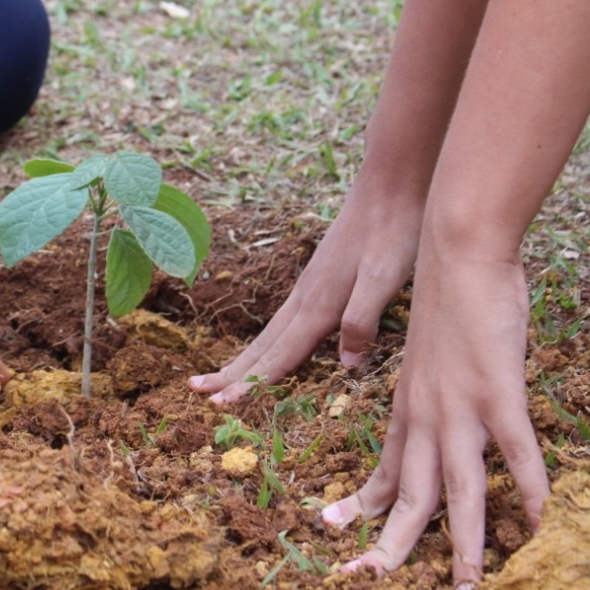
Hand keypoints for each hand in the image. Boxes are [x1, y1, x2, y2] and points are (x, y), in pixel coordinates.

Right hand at [189, 180, 421, 402]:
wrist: (390, 183)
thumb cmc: (392, 231)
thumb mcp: (385, 278)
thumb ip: (362, 319)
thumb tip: (346, 364)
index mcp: (319, 304)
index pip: (280, 354)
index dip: (252, 384)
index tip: (221, 406)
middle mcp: (306, 297)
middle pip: (264, 345)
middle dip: (231, 372)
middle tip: (196, 391)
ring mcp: (309, 286)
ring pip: (271, 333)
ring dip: (244, 358)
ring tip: (218, 376)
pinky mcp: (318, 278)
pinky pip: (284, 321)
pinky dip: (268, 342)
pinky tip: (270, 345)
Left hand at [318, 242, 548, 589]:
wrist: (455, 248)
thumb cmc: (447, 296)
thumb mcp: (428, 354)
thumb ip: (433, 389)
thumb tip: (444, 410)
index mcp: (408, 405)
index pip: (388, 469)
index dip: (367, 505)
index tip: (337, 531)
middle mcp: (426, 415)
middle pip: (410, 495)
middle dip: (391, 545)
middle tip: (367, 581)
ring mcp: (462, 407)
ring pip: (457, 491)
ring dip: (460, 545)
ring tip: (462, 588)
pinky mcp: (499, 392)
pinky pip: (516, 453)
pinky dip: (528, 491)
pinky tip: (539, 525)